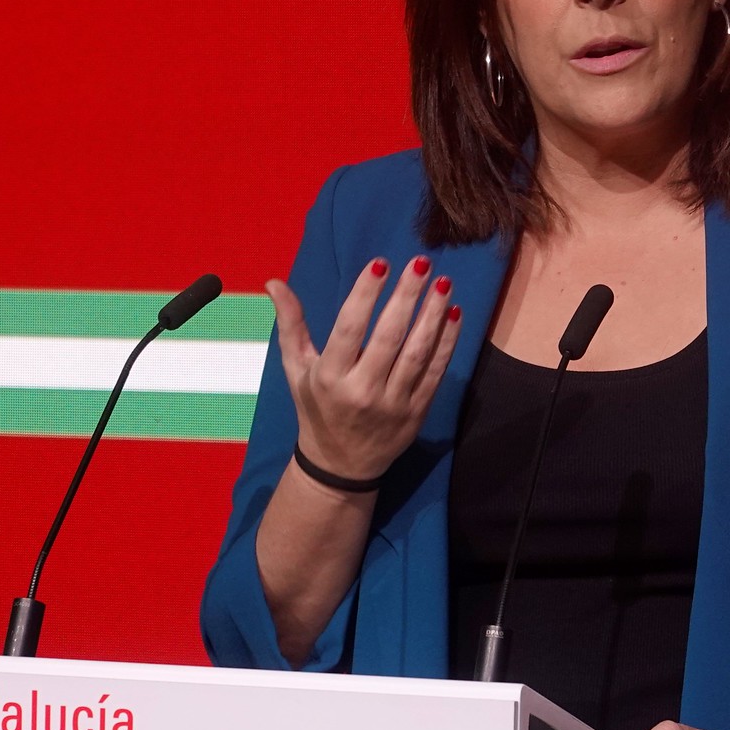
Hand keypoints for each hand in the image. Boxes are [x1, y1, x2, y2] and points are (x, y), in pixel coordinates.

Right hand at [267, 256, 460, 487]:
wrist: (341, 466)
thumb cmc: (316, 408)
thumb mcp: (296, 369)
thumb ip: (290, 325)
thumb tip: (274, 282)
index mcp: (329, 377)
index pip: (349, 329)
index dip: (366, 295)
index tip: (381, 263)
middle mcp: (362, 391)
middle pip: (389, 337)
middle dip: (407, 296)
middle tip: (422, 263)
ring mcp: (393, 404)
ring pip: (418, 353)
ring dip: (433, 316)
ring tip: (443, 284)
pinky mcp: (417, 412)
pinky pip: (435, 372)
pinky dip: (447, 343)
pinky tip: (455, 314)